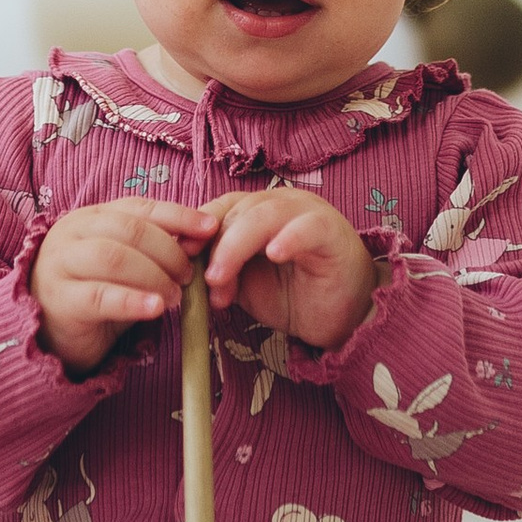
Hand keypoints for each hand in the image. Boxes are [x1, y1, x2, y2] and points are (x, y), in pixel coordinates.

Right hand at [34, 202, 204, 375]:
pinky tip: (155, 309)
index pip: (140, 208)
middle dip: (168, 250)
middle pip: (129, 230)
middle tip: (188, 275)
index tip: (210, 228)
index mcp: (91, 217)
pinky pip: (99, 296)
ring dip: (153, 275)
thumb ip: (156, 249)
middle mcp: (72, 233)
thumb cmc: (94, 291)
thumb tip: (200, 239)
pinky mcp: (60, 299)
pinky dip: (132, 300)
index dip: (178, 216)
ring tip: (174, 296)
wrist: (49, 331)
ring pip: (114, 258)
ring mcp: (61, 264)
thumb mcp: (126, 265)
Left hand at [192, 189, 375, 352]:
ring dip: (237, 246)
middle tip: (208, 285)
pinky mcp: (332, 231)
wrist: (342, 317)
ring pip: (265, 215)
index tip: (179, 256)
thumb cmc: (294, 294)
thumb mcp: (245, 284)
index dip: (196, 229)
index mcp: (258, 210)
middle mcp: (281, 204)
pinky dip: (288, 238)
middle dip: (215, 249)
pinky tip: (274, 254)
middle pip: (237, 211)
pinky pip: (308, 228)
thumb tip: (187, 272)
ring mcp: (308, 213)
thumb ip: (219, 271)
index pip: (220, 207)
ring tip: (222, 276)